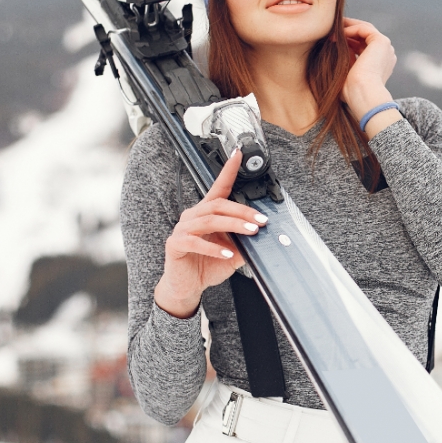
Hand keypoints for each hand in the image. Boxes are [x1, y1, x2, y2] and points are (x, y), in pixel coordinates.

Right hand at [153, 149, 268, 318]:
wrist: (187, 287)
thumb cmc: (207, 265)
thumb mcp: (233, 253)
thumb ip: (245, 242)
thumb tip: (266, 237)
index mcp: (207, 213)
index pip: (219, 187)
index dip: (228, 170)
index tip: (239, 155)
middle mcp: (193, 216)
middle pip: (218, 205)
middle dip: (242, 211)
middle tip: (261, 220)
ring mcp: (182, 229)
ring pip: (209, 220)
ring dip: (233, 225)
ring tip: (251, 232)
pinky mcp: (175, 244)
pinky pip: (194, 241)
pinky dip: (214, 248)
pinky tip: (227, 255)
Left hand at [342, 17, 401, 136]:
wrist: (362, 95)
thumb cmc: (353, 92)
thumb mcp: (348, 73)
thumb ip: (347, 59)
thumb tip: (337, 44)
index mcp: (381, 65)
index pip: (364, 46)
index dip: (348, 41)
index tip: (332, 40)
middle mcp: (386, 55)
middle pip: (365, 36)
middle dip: (348, 31)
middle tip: (332, 29)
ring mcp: (386, 48)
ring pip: (365, 30)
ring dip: (348, 28)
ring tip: (333, 29)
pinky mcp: (382, 42)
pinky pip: (364, 29)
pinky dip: (351, 28)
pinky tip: (339, 33)